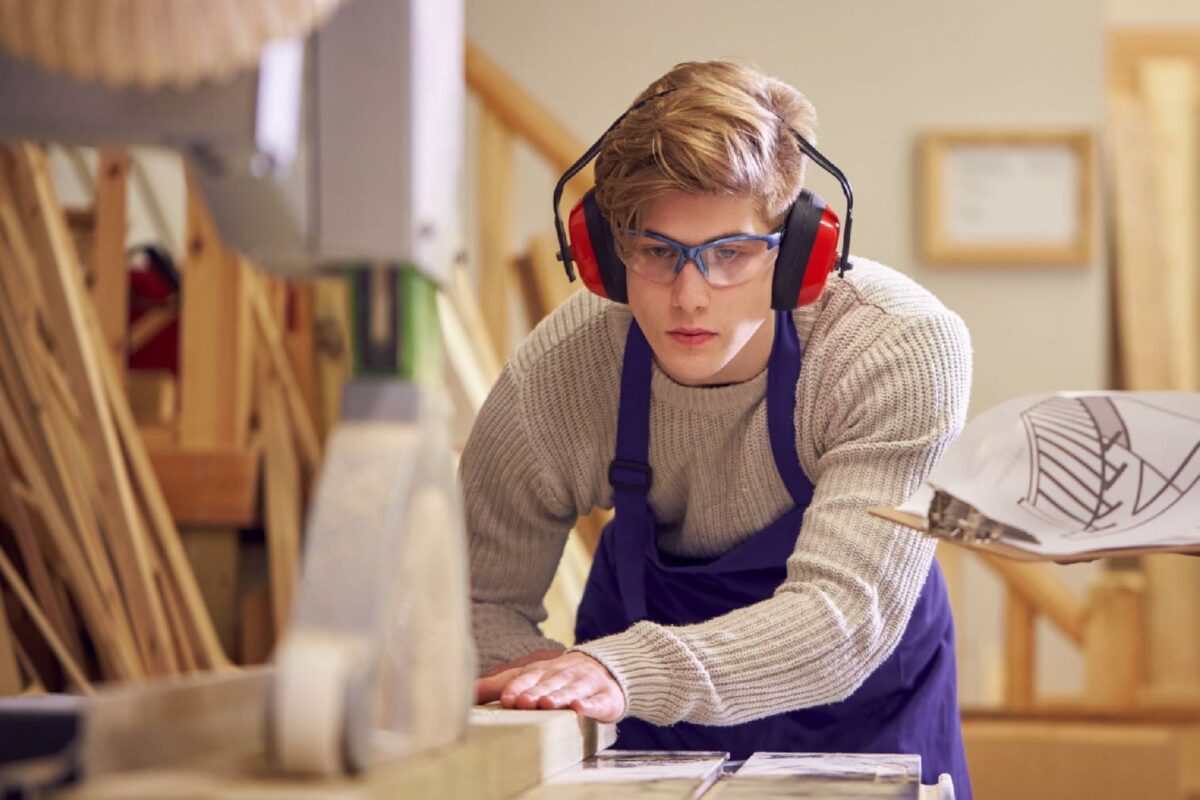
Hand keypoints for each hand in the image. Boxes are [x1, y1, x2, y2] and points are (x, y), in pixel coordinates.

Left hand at [474, 652, 625, 722]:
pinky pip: (598, 701)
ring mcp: (586, 684)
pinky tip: (581, 708)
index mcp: (543, 670)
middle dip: (536, 692)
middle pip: (548, 683)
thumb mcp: (528, 678)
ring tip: (548, 703)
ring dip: (560, 696)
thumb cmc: (558, 678)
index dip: (517, 687)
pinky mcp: (606, 697)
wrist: (606, 668)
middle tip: (523, 702)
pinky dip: (590, 705)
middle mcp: (564, 674)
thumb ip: (498, 685)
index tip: (506, 698)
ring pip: (572, 689)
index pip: (528, 677)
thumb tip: (465, 693)